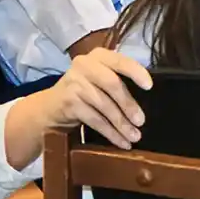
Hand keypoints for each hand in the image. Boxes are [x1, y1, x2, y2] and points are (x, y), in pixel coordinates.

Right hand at [33, 48, 152, 147]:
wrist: (50, 107)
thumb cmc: (85, 91)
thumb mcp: (100, 78)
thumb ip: (119, 79)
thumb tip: (149, 97)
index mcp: (98, 56)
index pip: (119, 60)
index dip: (135, 71)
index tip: (149, 86)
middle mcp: (84, 65)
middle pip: (112, 84)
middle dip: (129, 105)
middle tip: (141, 121)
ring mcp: (74, 83)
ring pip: (104, 105)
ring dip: (121, 124)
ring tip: (135, 136)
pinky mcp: (68, 103)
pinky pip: (95, 120)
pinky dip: (111, 133)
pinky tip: (122, 142)